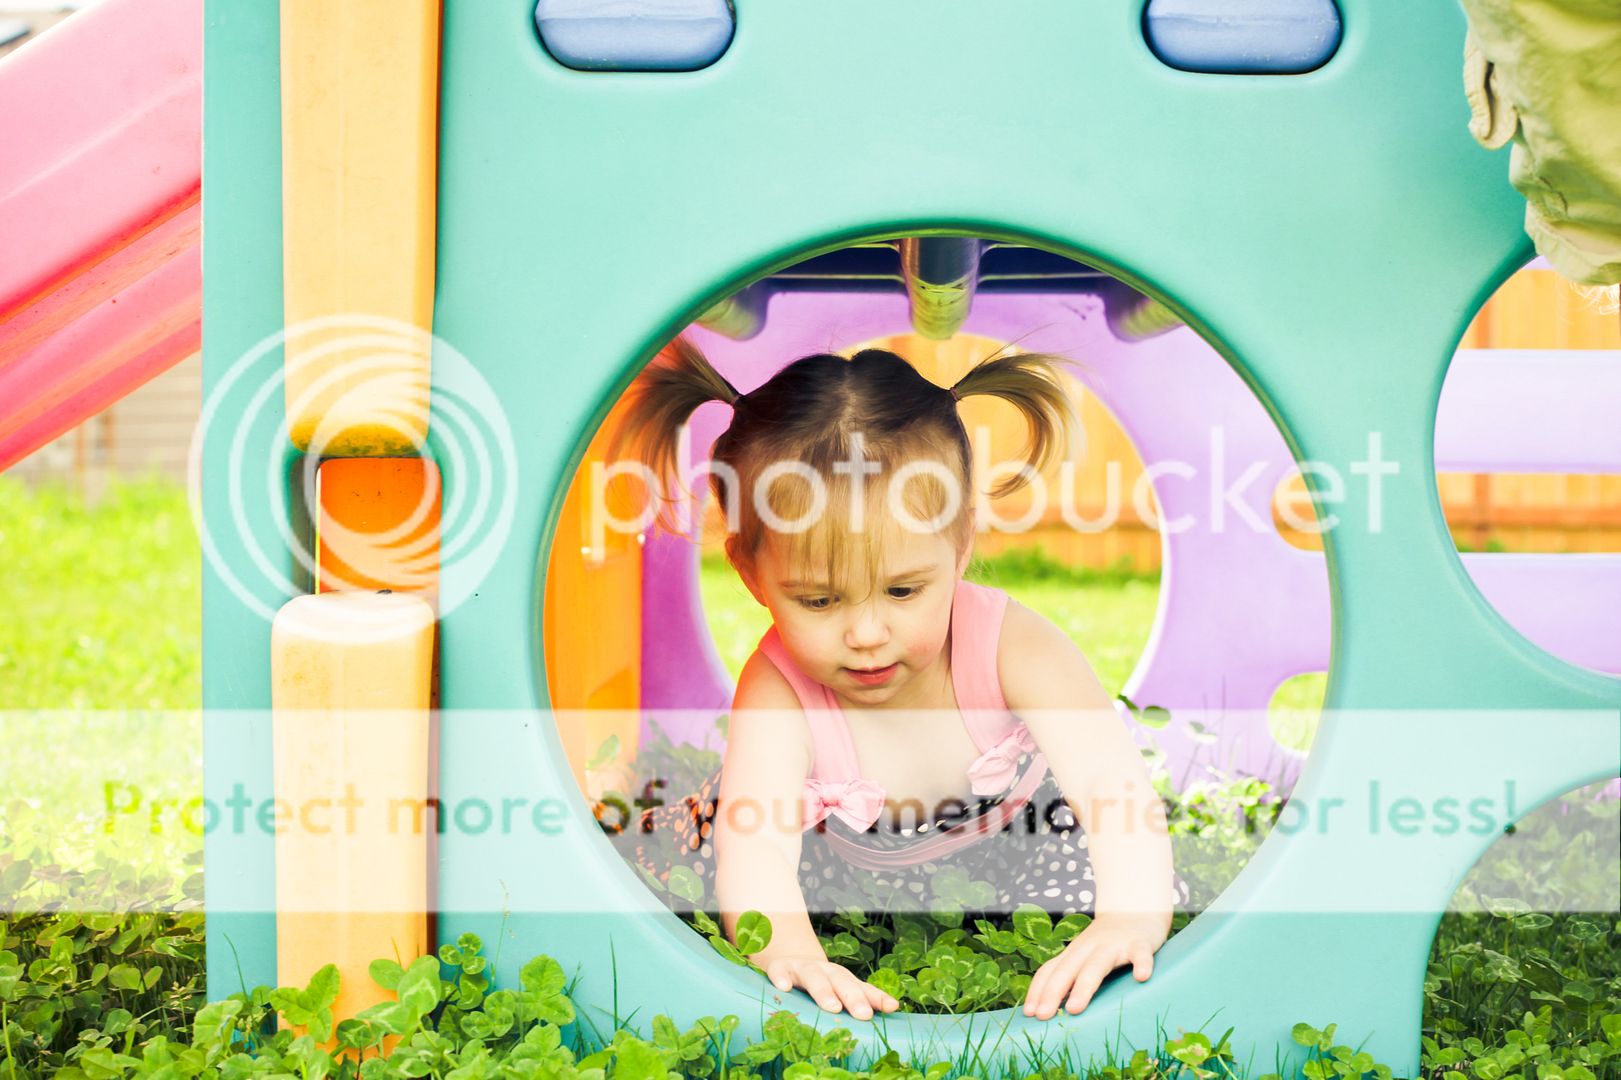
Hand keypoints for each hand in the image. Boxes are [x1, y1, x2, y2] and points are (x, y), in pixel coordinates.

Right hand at [763, 955, 899, 1019]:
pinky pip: (779, 971)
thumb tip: (895, 1007)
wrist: (789, 961)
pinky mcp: (780, 968)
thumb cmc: (819, 981)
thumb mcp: (841, 987)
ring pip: (814, 977)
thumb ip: (865, 997)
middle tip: (864, 1015)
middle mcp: (825, 970)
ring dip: (824, 991)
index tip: (891, 1007)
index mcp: (842, 977)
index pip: (862, 987)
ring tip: (832, 1006)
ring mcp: (802, 968)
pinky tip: (784, 989)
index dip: (876, 997)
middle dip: (853, 997)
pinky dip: (782, 978)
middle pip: (841, 981)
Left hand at [1022, 914, 1167, 1020]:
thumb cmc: (1105, 942)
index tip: (1028, 1013)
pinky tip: (1141, 977)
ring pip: (1097, 965)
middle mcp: (1089, 948)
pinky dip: (1141, 964)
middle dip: (1052, 992)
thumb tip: (1052, 1008)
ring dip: (1084, 986)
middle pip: (1068, 970)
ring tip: (1075, 1008)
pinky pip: (1140, 954)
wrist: (1135, 910)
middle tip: (1042, 1015)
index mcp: (1074, 953)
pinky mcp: (1139, 943)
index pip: (1050, 970)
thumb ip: (1070, 976)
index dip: (1038, 990)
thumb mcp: (1083, 956)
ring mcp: (1114, 945)